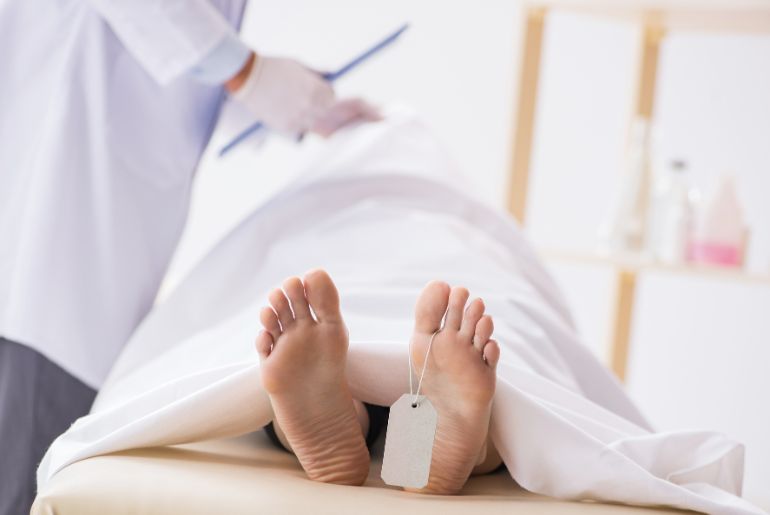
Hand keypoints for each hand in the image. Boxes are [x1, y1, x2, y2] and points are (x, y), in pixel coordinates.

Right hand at [228, 53, 379, 137]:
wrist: (246, 76)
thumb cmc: (275, 66)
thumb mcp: (301, 66)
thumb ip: (320, 76)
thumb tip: (334, 77)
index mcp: (317, 90)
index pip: (346, 103)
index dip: (359, 106)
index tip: (375, 110)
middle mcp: (310, 107)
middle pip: (342, 121)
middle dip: (361, 122)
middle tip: (379, 123)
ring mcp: (298, 120)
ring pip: (327, 131)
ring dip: (340, 130)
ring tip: (354, 131)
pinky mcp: (287, 127)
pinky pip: (306, 130)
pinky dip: (314, 127)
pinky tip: (322, 126)